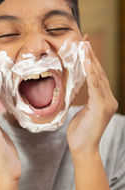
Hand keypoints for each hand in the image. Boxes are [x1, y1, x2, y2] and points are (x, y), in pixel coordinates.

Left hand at [67, 42, 117, 156]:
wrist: (83, 148)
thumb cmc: (81, 131)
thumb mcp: (83, 111)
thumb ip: (86, 99)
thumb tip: (80, 89)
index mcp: (104, 99)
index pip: (97, 76)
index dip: (92, 61)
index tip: (85, 47)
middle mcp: (109, 99)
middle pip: (99, 73)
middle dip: (91, 56)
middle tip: (84, 41)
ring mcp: (107, 103)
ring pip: (98, 77)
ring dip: (91, 60)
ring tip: (84, 47)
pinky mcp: (101, 107)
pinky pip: (95, 87)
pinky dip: (91, 73)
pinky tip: (87, 62)